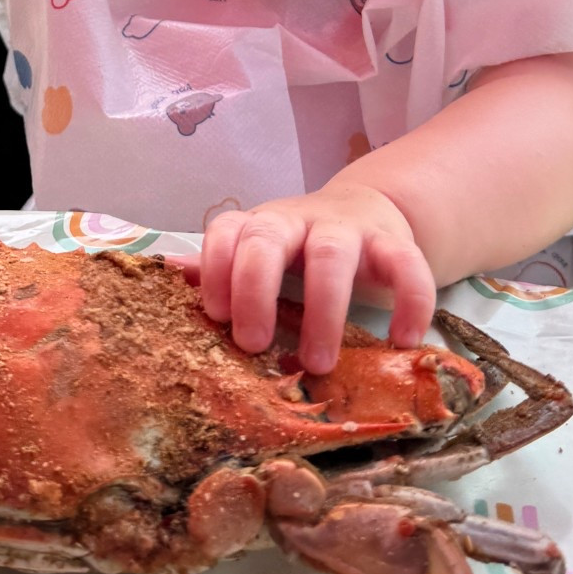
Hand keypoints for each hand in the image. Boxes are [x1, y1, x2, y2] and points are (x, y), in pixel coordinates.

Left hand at [196, 182, 435, 377]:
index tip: (214, 316)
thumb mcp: (259, 256)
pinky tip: (402, 341)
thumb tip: (163, 275)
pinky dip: (409, 300)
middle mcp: (298, 220)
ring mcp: (347, 229)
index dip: (214, 268)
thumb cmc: (300, 250)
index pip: (226, 232)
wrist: (367, 211)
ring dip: (323, 309)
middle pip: (267, 238)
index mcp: (259, 226)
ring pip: (332, 254)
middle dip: (256, 290)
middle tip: (255, 346)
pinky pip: (405, 263)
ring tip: (318, 362)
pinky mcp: (393, 242)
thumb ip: (221, 268)